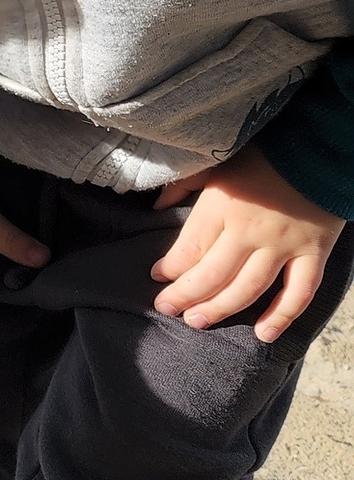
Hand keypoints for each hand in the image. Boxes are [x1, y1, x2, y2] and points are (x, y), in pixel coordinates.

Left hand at [151, 146, 344, 341]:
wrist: (322, 144)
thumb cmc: (264, 153)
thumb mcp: (216, 162)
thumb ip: (184, 184)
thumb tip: (158, 206)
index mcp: (223, 206)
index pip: (189, 250)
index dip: (170, 269)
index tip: (158, 276)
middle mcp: (251, 231)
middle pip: (212, 276)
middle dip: (185, 296)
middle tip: (167, 309)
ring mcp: (285, 245)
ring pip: (248, 289)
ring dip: (220, 310)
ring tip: (196, 322)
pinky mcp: (315, 252)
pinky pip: (299, 292)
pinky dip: (282, 316)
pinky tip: (263, 334)